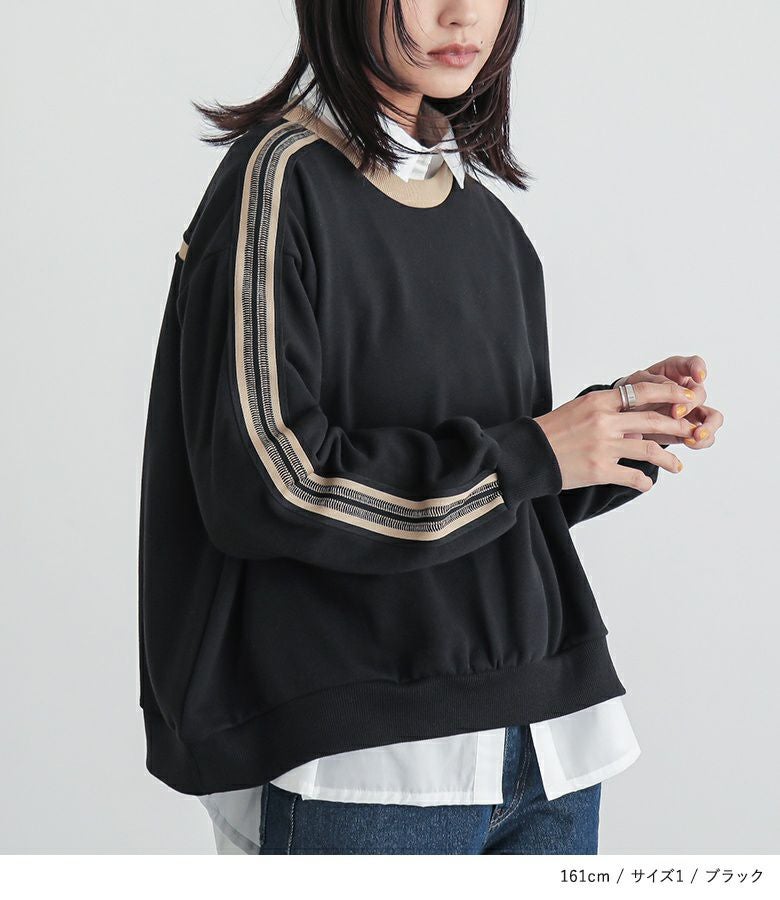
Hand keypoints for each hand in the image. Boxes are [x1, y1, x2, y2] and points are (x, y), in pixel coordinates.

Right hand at [535, 381, 697, 491]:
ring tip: (678, 466)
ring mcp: (604, 446)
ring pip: (650, 450)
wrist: (528, 454)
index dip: (670, 394)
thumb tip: (634, 411)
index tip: (688, 398)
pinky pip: (634, 476)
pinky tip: (647, 484)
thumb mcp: (578, 408)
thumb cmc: (551, 431)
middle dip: (678, 426)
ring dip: (669, 458)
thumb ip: (606, 408)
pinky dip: (645, 482)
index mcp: (599, 401)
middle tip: (692, 431)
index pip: (643, 391)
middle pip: (653, 420)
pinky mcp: (600, 470)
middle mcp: (604, 421)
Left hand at [613, 355, 723, 447]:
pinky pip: (705, 436)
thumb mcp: (635, 384)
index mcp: (676, 372)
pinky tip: (690, 442)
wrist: (624, 416)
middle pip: (700, 394)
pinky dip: (701, 440)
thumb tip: (671, 388)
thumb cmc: (632, 395)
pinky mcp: (690, 430)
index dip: (698, 368)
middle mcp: (688, 391)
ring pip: (713, 417)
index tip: (699, 377)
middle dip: (690, 404)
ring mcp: (692, 411)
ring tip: (696, 435)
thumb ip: (651, 383)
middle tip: (675, 412)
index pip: (693, 364)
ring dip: (708, 426)